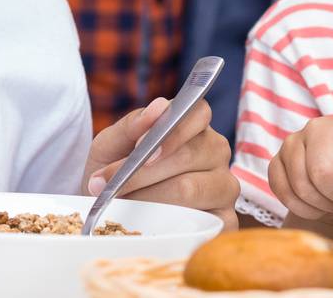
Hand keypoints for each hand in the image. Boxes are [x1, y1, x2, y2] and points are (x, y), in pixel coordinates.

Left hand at [82, 98, 237, 229]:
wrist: (106, 212)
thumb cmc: (113, 174)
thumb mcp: (110, 146)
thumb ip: (131, 124)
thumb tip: (159, 107)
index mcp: (193, 125)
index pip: (198, 112)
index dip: (170, 130)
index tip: (139, 147)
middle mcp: (215, 151)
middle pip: (188, 154)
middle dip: (144, 172)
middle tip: (112, 186)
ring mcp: (225, 186)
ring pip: (191, 189)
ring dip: (150, 198)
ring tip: (124, 205)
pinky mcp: (226, 220)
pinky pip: (202, 223)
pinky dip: (169, 224)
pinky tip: (149, 225)